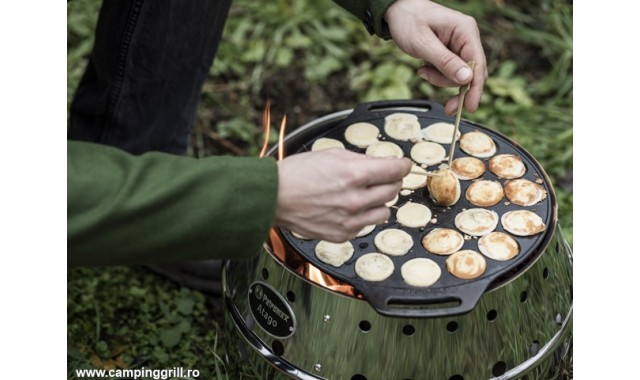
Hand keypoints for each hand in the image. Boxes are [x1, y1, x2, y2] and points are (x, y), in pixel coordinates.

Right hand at [274, 149, 411, 241]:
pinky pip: (365, 225)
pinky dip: (361, 216)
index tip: (403, 165)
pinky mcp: (342, 234)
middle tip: (379, 178)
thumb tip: (381, 164)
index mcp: (355, 174)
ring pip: (384, 211)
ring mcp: (350, 220)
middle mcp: (356, 199)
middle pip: (393, 190)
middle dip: (389, 181)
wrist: (274, 197)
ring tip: (361, 195)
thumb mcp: (332, 154)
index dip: (403, 165)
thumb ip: (360, 160)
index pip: (396, 170)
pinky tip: (345, 208)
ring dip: (378, 202)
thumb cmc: (297, 173)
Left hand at [384, 0, 487, 114]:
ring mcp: (461, 45)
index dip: (476, 87)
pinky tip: (424, 69)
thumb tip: (467, 79)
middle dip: (455, 87)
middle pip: (472, 72)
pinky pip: (451, 72)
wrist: (397, 11)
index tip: (470, 106)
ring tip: (423, 71)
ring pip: (460, 76)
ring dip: (441, 79)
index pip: (478, 63)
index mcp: (465, 30)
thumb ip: (445, 62)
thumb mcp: (423, 44)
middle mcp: (467, 37)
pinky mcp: (453, 52)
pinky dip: (438, 75)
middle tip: (447, 107)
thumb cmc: (408, 21)